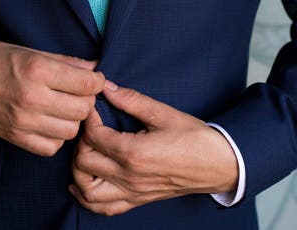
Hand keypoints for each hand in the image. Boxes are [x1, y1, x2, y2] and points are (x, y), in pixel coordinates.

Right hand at [0, 41, 104, 156]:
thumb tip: (95, 68)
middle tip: (78, 93)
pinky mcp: (15, 137)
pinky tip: (50, 123)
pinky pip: (51, 147)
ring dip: (73, 119)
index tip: (94, 79)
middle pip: (83, 109)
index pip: (87, 84)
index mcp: (37, 70)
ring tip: (63, 108)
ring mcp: (23, 121)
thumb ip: (67, 62)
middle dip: (87, 100)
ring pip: (71, 130)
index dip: (97, 81)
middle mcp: (32, 98)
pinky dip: (56, 137)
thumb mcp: (32, 51)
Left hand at [69, 83, 237, 215]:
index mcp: (134, 153)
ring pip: (87, 190)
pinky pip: (103, 208)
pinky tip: (84, 182)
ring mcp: (132, 192)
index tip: (94, 107)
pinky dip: (87, 197)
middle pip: (84, 162)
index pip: (94, 136)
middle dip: (81, 142)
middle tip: (90, 127)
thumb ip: (132, 100)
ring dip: (78, 171)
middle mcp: (129, 177)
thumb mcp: (164, 113)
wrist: (218, 165)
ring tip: (86, 152)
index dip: (89, 118)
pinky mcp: (137, 200)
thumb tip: (108, 87)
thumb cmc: (194, 138)